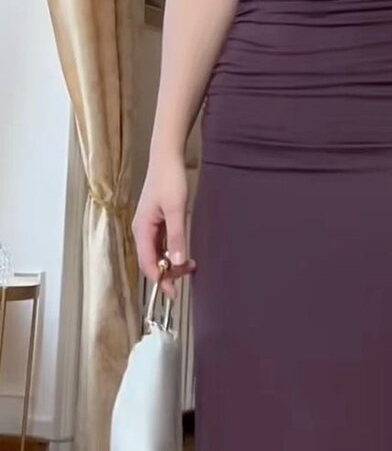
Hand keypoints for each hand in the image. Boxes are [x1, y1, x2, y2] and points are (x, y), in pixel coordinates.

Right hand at [132, 153, 195, 298]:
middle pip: (151, 261)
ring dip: (170, 263)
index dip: (160, 280)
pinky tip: (183, 254)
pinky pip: (161, 244)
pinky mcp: (156, 221)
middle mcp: (141, 230)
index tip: (174, 293)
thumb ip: (177, 237)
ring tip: (191, 266)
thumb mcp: (176, 210)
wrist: (167, 157)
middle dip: (167, 273)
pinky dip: (171, 252)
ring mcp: (148, 226)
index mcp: (142, 229)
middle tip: (189, 274)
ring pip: (157, 254)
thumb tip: (177, 263)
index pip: (148, 264)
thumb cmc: (169, 180)